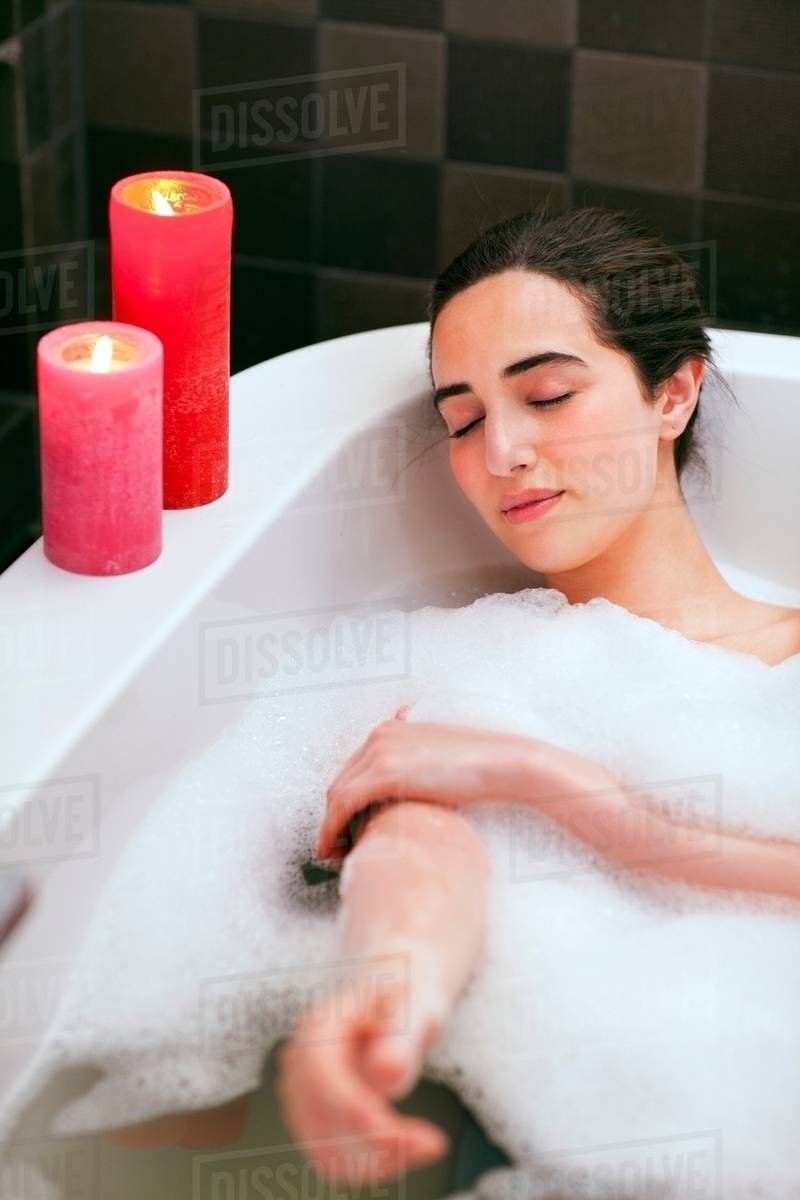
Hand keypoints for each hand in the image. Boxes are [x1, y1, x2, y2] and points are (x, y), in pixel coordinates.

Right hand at [275, 948, 450, 1184]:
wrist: (394, 997)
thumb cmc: (407, 996)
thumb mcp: (415, 1004)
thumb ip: (401, 1037)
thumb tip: (385, 1076)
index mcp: (319, 1026)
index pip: (321, 1077)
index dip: (355, 1110)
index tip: (402, 1135)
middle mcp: (299, 1062)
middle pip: (320, 1119)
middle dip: (376, 1141)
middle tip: (433, 1143)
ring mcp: (300, 1095)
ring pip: (324, 1149)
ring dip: (374, 1159)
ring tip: (424, 1144)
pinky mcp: (313, 1119)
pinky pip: (331, 1158)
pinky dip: (367, 1165)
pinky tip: (404, 1150)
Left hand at [316, 703, 571, 862]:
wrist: (507, 764)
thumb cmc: (484, 767)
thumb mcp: (442, 758)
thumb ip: (419, 765)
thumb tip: (413, 787)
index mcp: (392, 728)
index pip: (354, 768)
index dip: (343, 800)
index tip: (343, 825)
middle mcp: (381, 734)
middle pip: (342, 780)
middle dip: (333, 814)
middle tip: (334, 845)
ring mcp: (381, 751)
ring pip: (338, 793)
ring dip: (329, 825)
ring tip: (334, 853)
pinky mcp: (386, 772)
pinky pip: (344, 803)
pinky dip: (332, 827)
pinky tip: (334, 848)